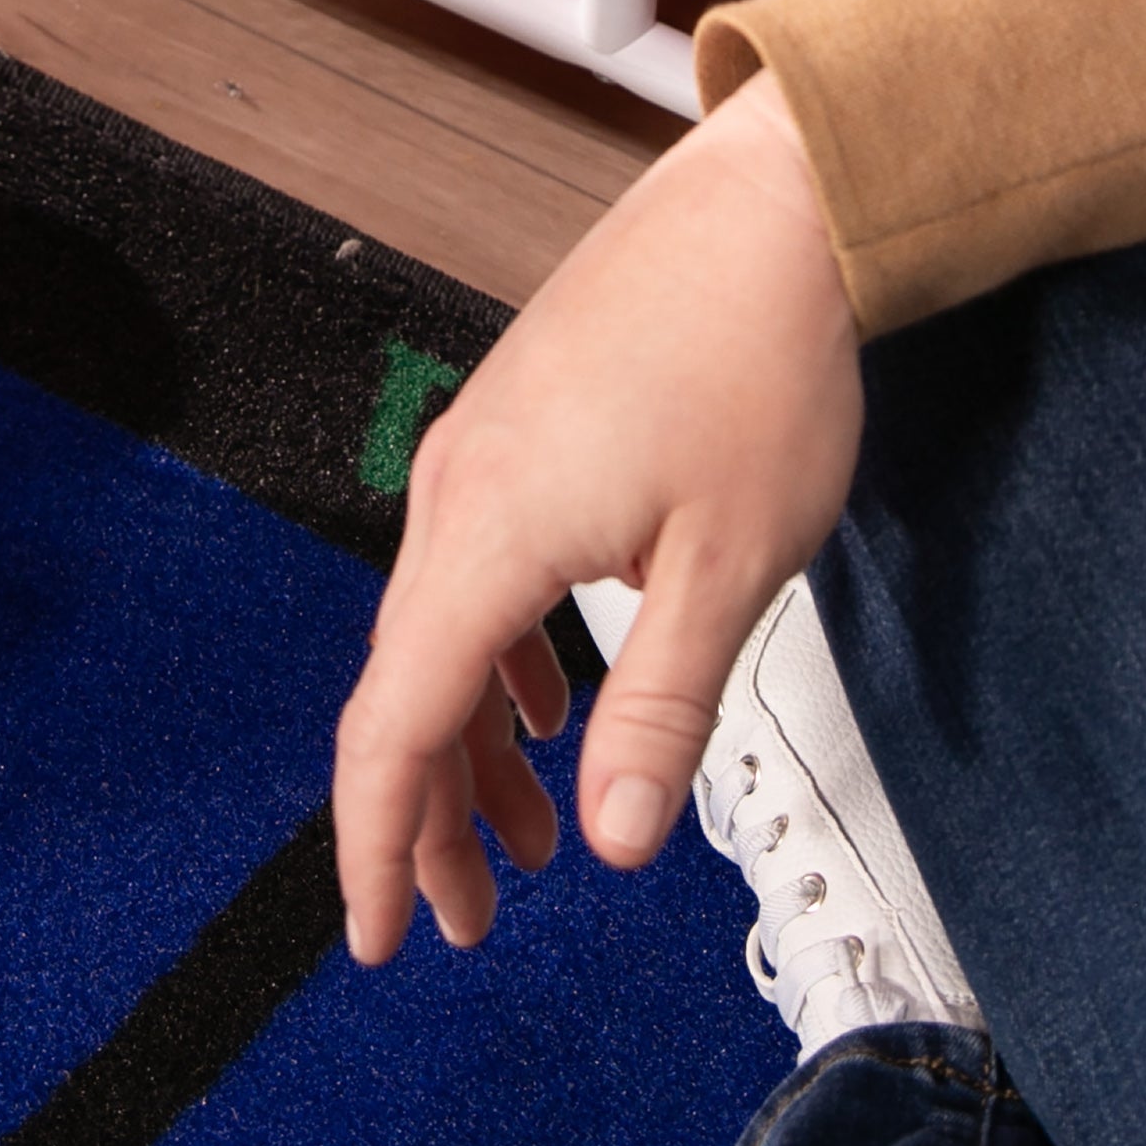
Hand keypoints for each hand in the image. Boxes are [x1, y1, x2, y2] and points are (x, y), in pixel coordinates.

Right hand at [330, 78, 865, 963]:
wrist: (767, 215)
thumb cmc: (755, 359)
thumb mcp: (730, 567)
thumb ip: (660, 714)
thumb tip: (613, 838)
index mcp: (493, 529)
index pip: (396, 721)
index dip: (378, 840)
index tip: (381, 931)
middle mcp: (459, 487)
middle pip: (405, 687)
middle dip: (430, 816)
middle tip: (470, 919)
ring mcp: (479, 451)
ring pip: (439, 633)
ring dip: (471, 743)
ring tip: (529, 833)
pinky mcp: (513, 431)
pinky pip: (471, 574)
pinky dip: (495, 664)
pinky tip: (555, 703)